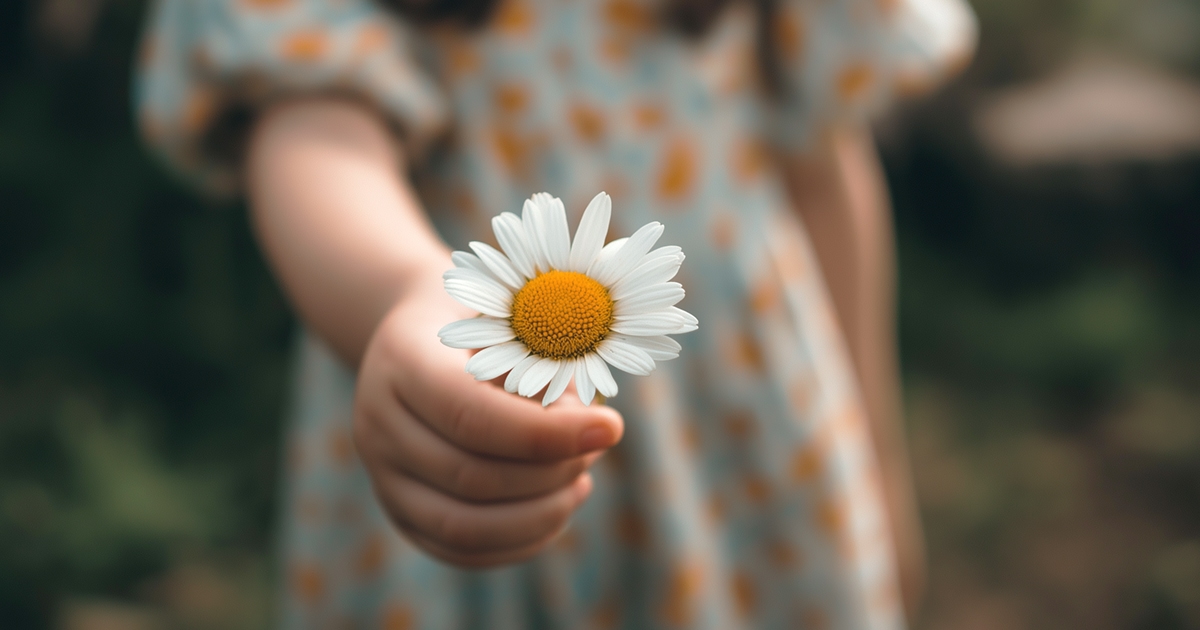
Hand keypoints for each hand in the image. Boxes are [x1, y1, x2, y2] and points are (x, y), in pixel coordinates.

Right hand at [352, 278, 623, 567]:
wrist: (420, 336)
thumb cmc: (484, 318)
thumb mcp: (512, 312)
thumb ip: (546, 356)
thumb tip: (588, 422)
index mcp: (401, 361)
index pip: (470, 415)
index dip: (545, 433)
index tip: (611, 427)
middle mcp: (377, 423)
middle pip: (469, 476)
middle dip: (550, 472)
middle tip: (597, 447)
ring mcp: (383, 476)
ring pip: (463, 527)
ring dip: (539, 515)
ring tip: (581, 481)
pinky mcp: (400, 513)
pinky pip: (461, 551)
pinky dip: (520, 541)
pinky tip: (558, 506)